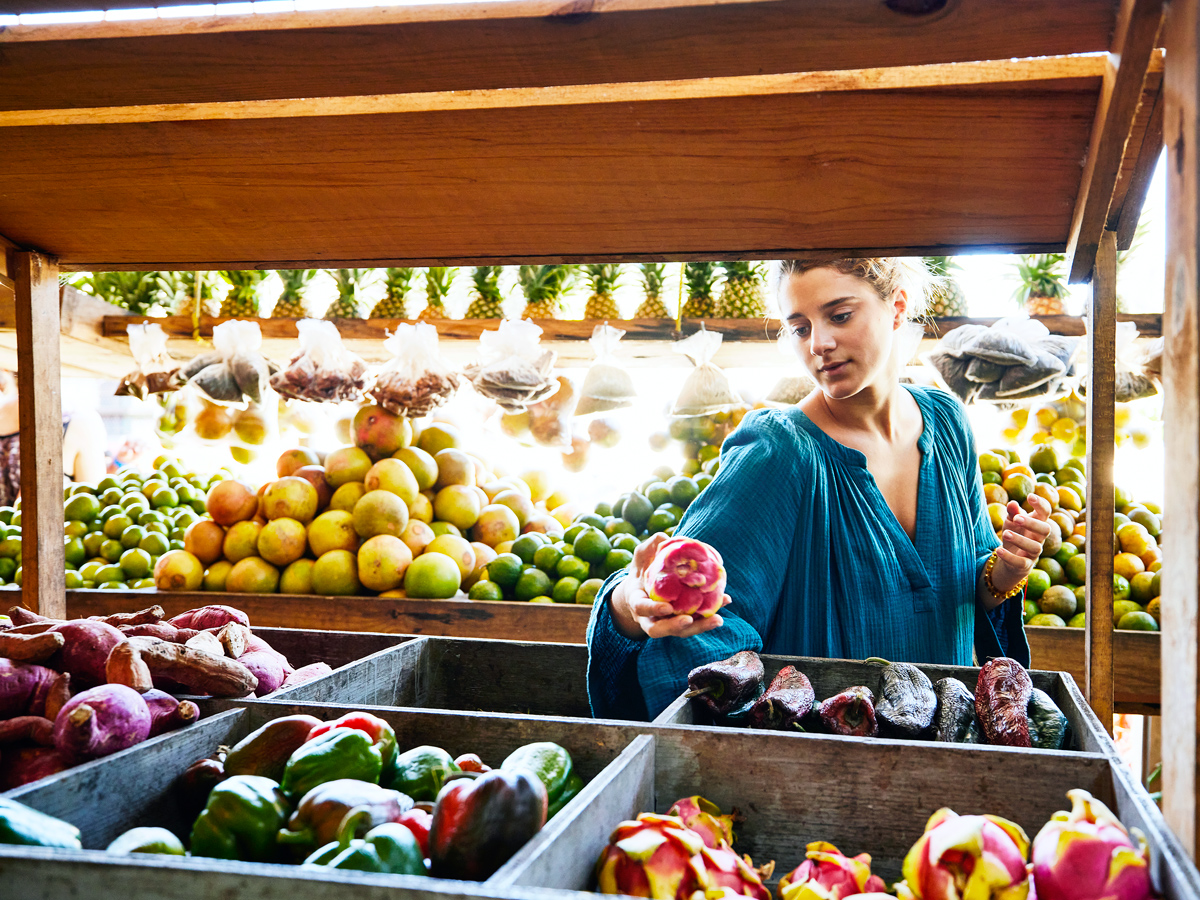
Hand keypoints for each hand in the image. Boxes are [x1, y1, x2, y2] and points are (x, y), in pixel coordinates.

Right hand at [609, 533, 730, 640]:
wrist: (644, 586)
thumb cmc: (643, 568)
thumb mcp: (642, 556)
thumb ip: (650, 547)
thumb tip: (663, 537)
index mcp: (637, 601)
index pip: (642, 609)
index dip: (653, 609)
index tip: (667, 607)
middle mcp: (650, 616)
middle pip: (660, 629)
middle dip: (675, 626)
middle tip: (689, 620)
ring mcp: (666, 621)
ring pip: (681, 631)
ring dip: (699, 627)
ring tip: (717, 619)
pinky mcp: (683, 620)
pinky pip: (695, 621)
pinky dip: (710, 614)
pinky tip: (726, 600)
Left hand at [993, 495, 1052, 591]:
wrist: (1011, 558)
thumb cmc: (1014, 533)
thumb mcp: (1011, 522)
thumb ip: (1012, 513)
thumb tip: (1012, 503)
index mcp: (1038, 523)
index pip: (1045, 512)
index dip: (1041, 504)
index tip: (1030, 496)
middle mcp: (1039, 538)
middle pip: (1046, 529)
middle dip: (1032, 523)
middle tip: (1016, 518)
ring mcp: (1034, 553)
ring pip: (1035, 547)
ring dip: (1020, 540)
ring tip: (1005, 533)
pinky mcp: (1025, 565)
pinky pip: (1021, 562)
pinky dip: (1009, 557)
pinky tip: (998, 550)